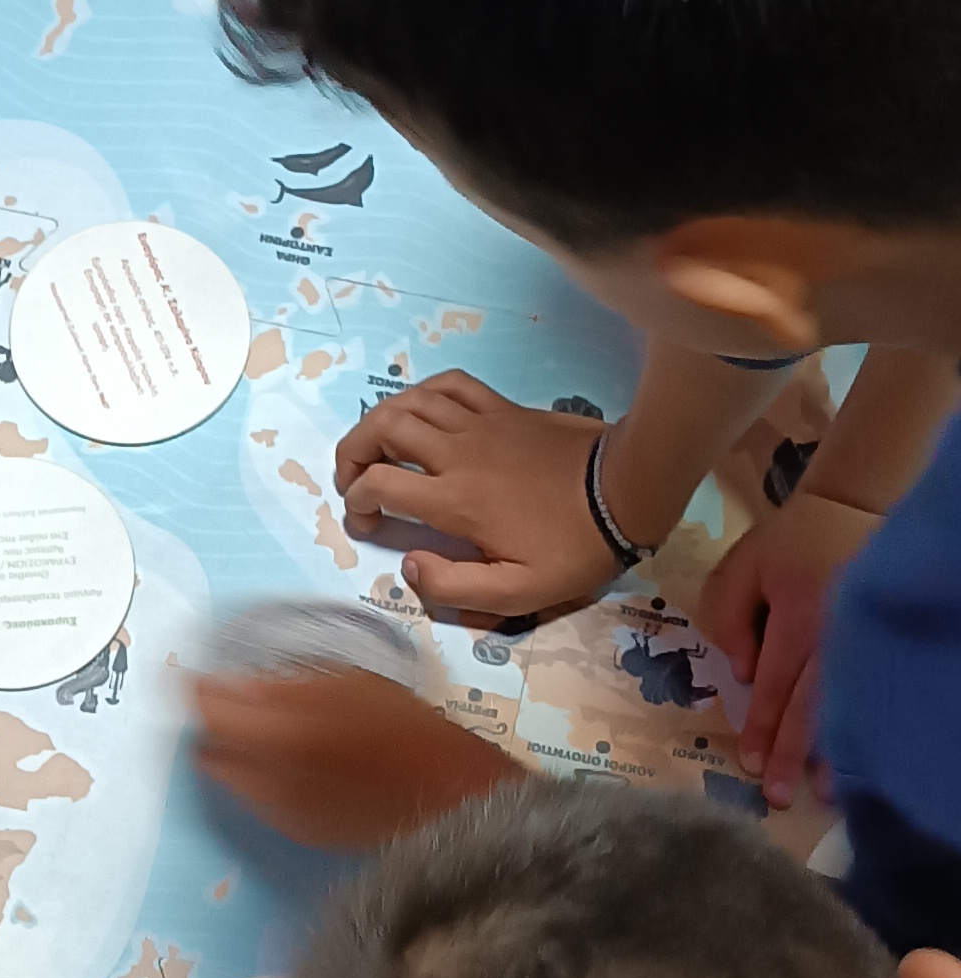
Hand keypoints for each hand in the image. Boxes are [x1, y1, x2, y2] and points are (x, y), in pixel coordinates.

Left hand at [192, 667, 507, 848]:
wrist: (444, 793)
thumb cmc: (405, 728)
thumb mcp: (347, 682)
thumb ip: (281, 683)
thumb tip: (233, 681)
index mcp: (280, 729)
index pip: (201, 704)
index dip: (193, 684)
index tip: (197, 674)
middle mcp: (266, 775)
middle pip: (205, 745)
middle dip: (211, 723)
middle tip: (232, 702)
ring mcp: (275, 808)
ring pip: (224, 776)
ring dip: (232, 751)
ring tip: (267, 732)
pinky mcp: (291, 829)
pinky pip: (252, 798)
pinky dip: (257, 778)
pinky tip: (291, 763)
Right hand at [335, 373, 615, 616]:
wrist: (625, 491)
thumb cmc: (573, 547)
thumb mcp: (519, 592)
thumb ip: (456, 587)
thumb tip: (410, 567)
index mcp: (454, 501)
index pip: (379, 486)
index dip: (357, 504)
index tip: (366, 523)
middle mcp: (456, 454)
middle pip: (381, 431)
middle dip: (352, 453)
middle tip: (353, 479)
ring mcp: (479, 424)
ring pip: (408, 402)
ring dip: (379, 421)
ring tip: (375, 446)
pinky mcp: (501, 408)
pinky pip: (450, 384)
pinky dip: (424, 392)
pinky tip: (421, 411)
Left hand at [696, 487, 875, 806]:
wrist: (851, 508)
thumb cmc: (787, 543)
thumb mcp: (742, 568)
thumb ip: (730, 619)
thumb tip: (744, 675)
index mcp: (797, 615)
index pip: (774, 683)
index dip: (762, 726)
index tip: (752, 765)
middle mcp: (833, 633)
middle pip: (811, 705)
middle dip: (794, 753)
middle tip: (780, 796)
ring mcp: (860, 639)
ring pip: (844, 704)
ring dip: (833, 752)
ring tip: (827, 794)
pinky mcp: (876, 640)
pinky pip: (865, 690)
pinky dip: (860, 727)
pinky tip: (858, 757)